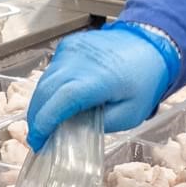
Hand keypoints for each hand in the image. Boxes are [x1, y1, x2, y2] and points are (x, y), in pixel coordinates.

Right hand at [25, 24, 180, 149]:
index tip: (38, 141)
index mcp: (98, 80)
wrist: (149, 45)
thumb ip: (98, 125)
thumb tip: (71, 130)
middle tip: (38, 138)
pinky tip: (56, 100)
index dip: (45, 122)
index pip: (62, 100)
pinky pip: (51, 71)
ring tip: (45, 122)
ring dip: (40, 104)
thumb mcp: (129, 115)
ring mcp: (71, 51)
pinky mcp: (68, 46)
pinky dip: (49, 88)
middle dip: (36, 118)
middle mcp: (79, 62)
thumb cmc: (142, 82)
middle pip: (45, 92)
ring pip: (44, 81)